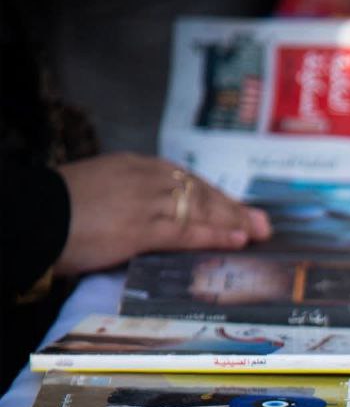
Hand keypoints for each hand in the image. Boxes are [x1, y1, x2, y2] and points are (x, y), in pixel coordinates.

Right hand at [52, 153, 270, 277]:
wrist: (32, 216)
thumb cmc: (57, 210)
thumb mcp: (99, 193)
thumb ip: (127, 199)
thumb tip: (147, 218)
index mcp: (133, 166)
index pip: (184, 179)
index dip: (213, 194)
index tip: (233, 205)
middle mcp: (144, 178)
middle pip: (199, 191)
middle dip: (233, 207)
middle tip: (262, 221)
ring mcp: (145, 201)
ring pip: (200, 210)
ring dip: (233, 221)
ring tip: (259, 231)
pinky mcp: (141, 227)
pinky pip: (188, 231)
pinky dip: (216, 235)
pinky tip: (237, 240)